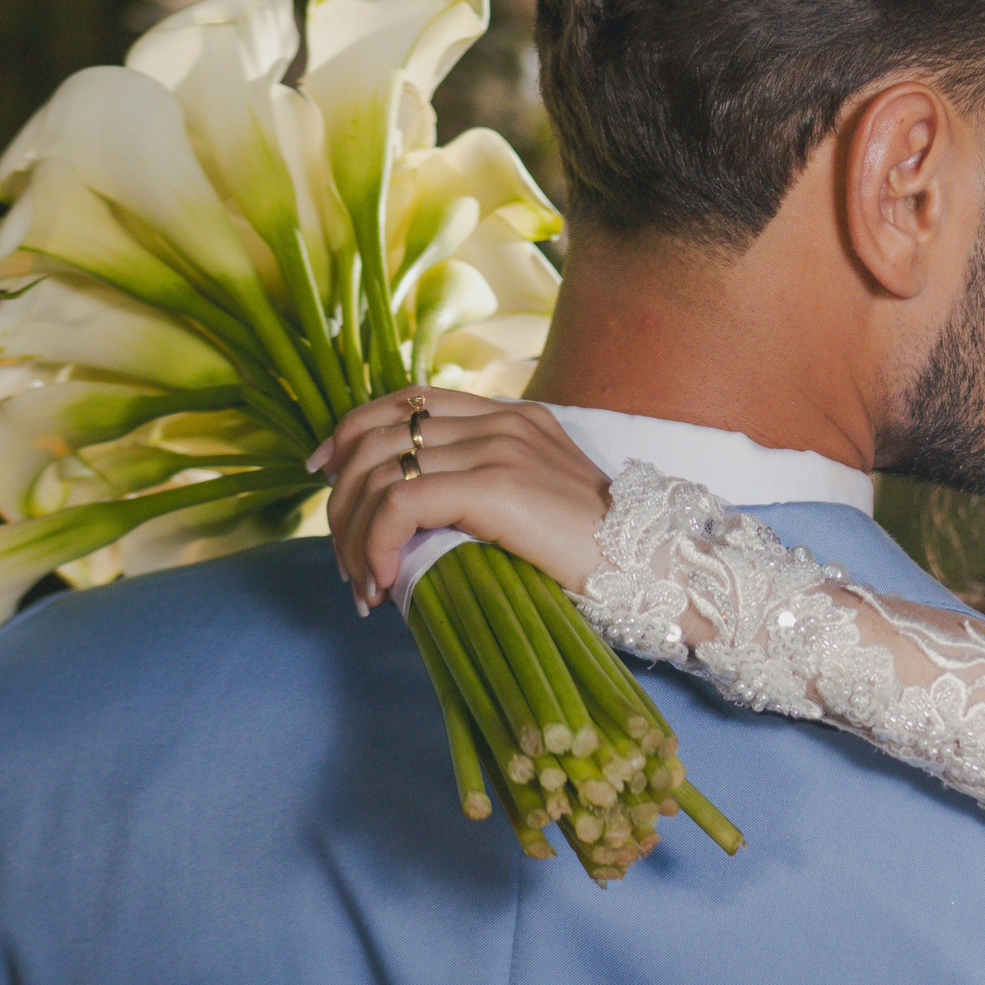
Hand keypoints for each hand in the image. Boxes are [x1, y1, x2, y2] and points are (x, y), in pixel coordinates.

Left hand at [316, 388, 612, 608]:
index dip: (349, 432)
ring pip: (378, 472)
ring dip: (353, 534)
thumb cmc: (602, 557)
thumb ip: (489, 491)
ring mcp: (499, 448)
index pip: (405, 400)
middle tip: (345, 559)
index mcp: (512, 416)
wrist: (660, 570)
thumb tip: (418, 524)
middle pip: (376, 434)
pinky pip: (400, 504)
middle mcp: (501, 420)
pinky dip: (375, 544)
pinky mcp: (496, 487)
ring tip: (363, 584)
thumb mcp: (541, 506)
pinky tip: (383, 581)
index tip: (324, 477)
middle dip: (340, 499)